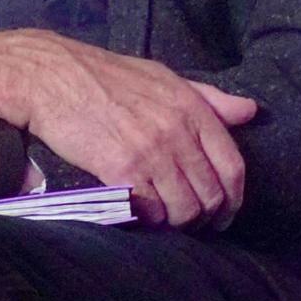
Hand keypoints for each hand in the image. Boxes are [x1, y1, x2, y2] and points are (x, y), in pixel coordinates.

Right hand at [0, 29, 255, 229]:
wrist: (51, 76)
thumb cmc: (105, 77)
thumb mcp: (162, 77)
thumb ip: (208, 98)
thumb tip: (250, 111)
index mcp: (191, 107)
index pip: (232, 166)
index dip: (233, 198)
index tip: (224, 212)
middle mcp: (177, 129)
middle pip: (210, 193)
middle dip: (205, 217)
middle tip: (192, 224)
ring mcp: (151, 150)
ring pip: (183, 208)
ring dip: (177, 222)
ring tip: (165, 219)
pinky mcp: (121, 168)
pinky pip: (150, 210)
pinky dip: (149, 218)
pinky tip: (140, 212)